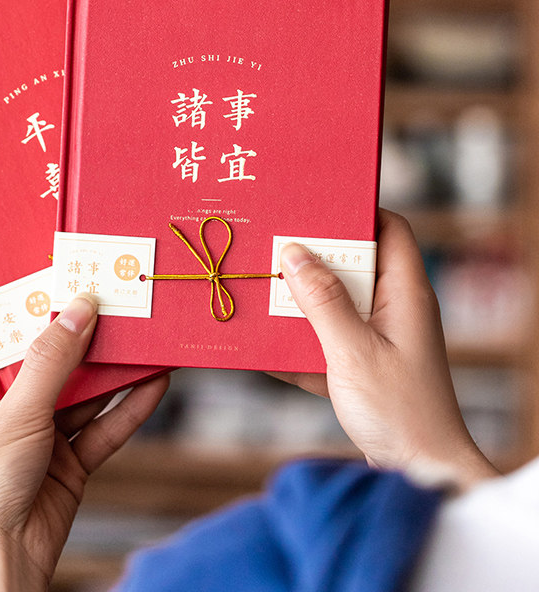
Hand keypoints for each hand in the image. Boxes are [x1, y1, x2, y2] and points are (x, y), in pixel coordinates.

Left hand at [0, 294, 168, 591]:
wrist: (7, 561)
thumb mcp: (17, 414)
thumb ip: (52, 361)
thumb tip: (79, 310)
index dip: (19, 302)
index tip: (52, 273)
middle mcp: (7, 404)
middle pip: (47, 355)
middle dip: (79, 330)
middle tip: (109, 296)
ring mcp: (41, 429)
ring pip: (83, 387)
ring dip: (112, 366)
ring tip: (140, 333)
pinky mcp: (71, 455)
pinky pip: (105, 422)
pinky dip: (130, 405)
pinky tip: (155, 382)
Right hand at [273, 209, 497, 488]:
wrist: (420, 474)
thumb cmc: (400, 412)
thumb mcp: (353, 351)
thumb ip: (323, 301)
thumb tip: (293, 252)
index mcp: (404, 293)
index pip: (390, 229)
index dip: (357, 212)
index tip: (314, 208)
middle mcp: (394, 308)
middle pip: (354, 263)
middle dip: (312, 258)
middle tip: (273, 247)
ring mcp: (378, 337)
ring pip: (334, 302)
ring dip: (299, 301)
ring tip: (261, 292)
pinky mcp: (362, 365)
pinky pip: (324, 340)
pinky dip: (298, 342)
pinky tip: (265, 348)